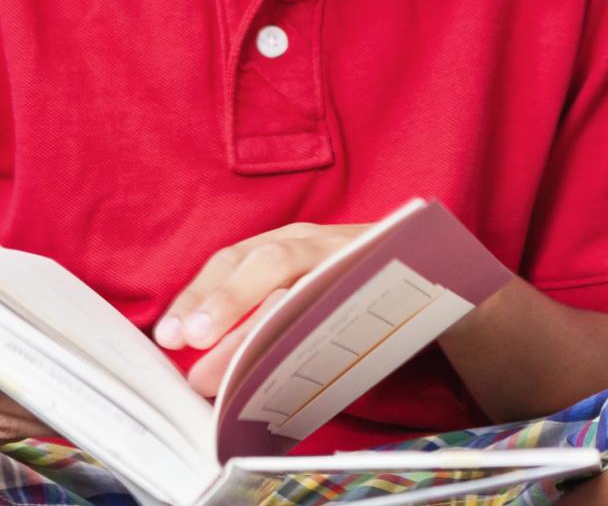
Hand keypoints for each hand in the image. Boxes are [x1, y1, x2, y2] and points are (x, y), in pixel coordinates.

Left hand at [155, 222, 370, 396]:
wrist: (439, 279)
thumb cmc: (359, 292)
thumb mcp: (308, 290)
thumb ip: (267, 314)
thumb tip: (208, 366)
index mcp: (292, 241)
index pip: (234, 258)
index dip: (198, 293)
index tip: (168, 335)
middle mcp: (319, 240)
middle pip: (265, 259)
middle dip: (224, 300)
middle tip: (190, 341)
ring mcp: (355, 252)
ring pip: (305, 279)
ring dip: (262, 324)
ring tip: (232, 367)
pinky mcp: (386, 271)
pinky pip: (347, 296)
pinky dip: (316, 328)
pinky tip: (292, 361)